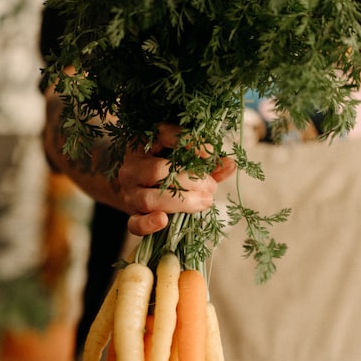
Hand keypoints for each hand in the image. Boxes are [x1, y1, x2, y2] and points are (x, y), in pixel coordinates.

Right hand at [117, 124, 235, 235]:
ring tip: (205, 202)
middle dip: (190, 180)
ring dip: (181, 203)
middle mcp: (132, 167)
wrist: (137, 186)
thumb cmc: (166, 168)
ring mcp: (129, 192)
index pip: (164, 135)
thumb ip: (207, 162)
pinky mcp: (131, 214)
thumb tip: (231, 164)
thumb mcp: (185, 159)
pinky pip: (134, 223)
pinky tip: (164, 221)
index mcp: (144, 144)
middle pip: (157, 171)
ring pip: (149, 199)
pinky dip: (148, 224)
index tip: (211, 153)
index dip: (190, 144)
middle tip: (211, 187)